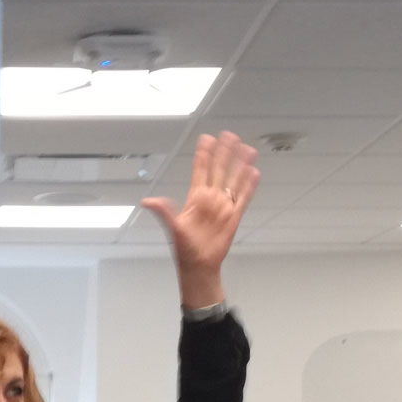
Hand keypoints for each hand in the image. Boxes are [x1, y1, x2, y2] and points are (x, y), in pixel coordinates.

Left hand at [141, 131, 257, 306]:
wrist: (199, 265)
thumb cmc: (185, 248)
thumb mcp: (173, 228)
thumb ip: (163, 212)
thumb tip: (147, 201)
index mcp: (194, 198)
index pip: (200, 170)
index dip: (204, 154)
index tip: (207, 138)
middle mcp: (210, 199)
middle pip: (219, 170)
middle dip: (224, 153)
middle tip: (229, 136)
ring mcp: (223, 206)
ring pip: (233, 180)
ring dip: (240, 165)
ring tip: (247, 149)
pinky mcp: (234, 217)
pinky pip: (243, 198)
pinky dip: (249, 186)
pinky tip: (254, 172)